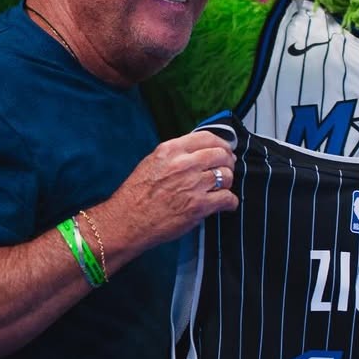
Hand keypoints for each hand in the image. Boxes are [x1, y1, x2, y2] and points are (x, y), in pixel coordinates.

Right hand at [92, 130, 237, 265]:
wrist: (128, 220)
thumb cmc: (136, 194)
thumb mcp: (152, 162)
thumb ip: (175, 154)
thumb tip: (198, 151)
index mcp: (172, 150)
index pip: (208, 137)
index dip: (221, 144)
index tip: (224, 150)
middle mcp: (184, 164)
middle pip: (221, 155)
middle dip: (228, 162)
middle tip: (227, 169)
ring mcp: (193, 184)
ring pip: (227, 175)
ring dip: (228, 182)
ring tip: (222, 188)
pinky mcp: (199, 206)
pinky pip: (227, 198)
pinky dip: (230, 202)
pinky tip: (226, 204)